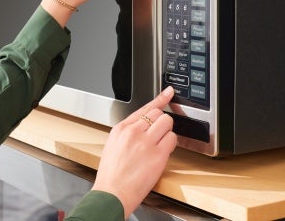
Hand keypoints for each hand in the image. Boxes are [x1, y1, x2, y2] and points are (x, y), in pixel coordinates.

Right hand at [92, 86, 176, 217]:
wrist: (112, 192)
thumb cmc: (112, 174)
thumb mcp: (113, 146)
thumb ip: (127, 133)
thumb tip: (143, 127)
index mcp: (121, 128)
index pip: (144, 108)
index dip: (160, 99)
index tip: (168, 93)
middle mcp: (133, 131)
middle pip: (158, 114)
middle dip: (161, 123)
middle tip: (158, 136)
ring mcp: (146, 142)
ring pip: (167, 123)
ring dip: (167, 132)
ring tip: (159, 145)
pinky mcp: (158, 154)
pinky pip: (172, 139)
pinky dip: (171, 144)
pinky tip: (162, 152)